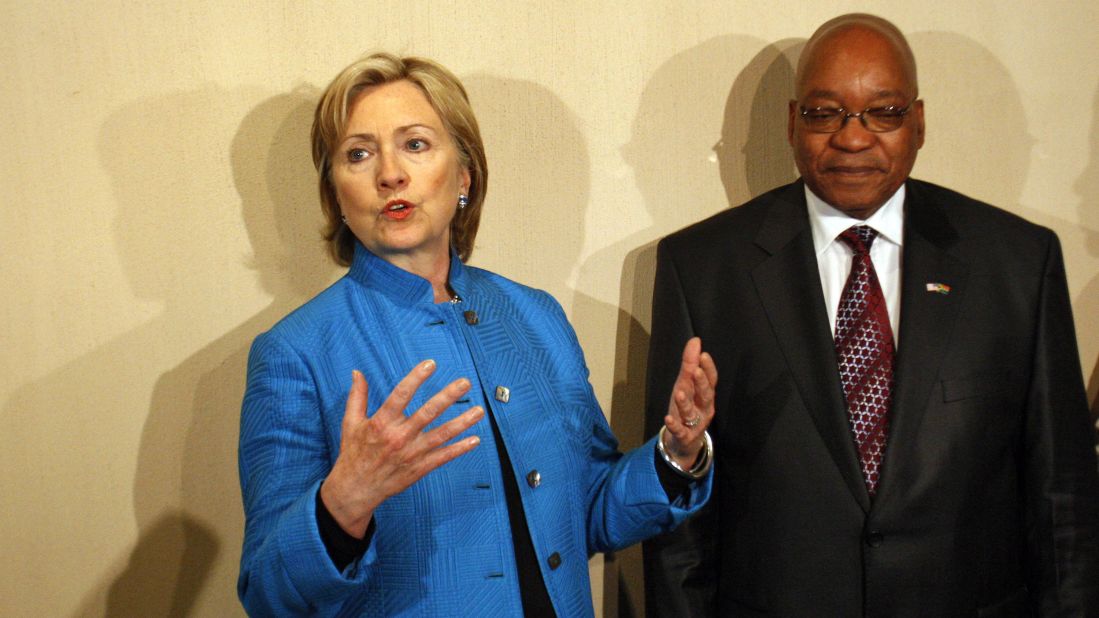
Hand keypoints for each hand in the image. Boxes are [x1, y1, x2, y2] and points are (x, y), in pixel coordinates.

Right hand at [320, 360, 483, 537]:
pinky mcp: (419, 468)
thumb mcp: (351, 423)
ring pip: (441, 435)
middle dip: (448, 396)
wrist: (356, 489)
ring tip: (479, 411)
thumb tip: (357, 372)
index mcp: (381, 422)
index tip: (430, 364)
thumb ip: (357, 396)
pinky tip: (475, 440)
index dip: (416, 378)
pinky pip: (443, 457)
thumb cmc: (354, 453)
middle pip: (428, 412)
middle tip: (465, 382)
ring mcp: (411, 453)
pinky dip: (460, 449)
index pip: (400, 395)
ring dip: (462, 422)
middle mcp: (399, 436)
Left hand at [661, 337, 716, 470]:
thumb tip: (695, 340)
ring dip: (686, 403)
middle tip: (696, 371)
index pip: (711, 380)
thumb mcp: (686, 384)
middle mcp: (704, 408)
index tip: (704, 355)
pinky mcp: (684, 436)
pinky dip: (674, 425)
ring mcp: (695, 423)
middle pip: (705, 395)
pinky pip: (680, 430)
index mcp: (705, 395)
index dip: (709, 369)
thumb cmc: (687, 407)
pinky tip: (668, 418)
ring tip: (679, 393)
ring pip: (691, 413)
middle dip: (701, 383)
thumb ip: (690, 364)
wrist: (684, 440)